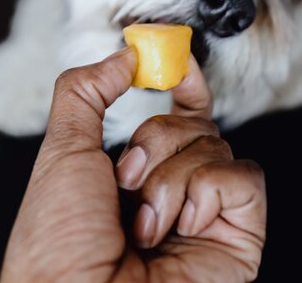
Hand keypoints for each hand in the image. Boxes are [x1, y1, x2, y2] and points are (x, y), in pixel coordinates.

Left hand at [0, 47, 265, 281]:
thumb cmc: (58, 246)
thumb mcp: (61, 152)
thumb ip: (87, 92)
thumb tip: (123, 55)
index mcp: (134, 178)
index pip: (175, 120)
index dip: (183, 87)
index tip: (179, 64)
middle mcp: (174, 195)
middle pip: (194, 125)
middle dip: (155, 142)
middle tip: (125, 180)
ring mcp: (207, 216)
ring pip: (217, 147)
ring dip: (171, 178)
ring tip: (145, 224)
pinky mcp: (238, 236)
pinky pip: (244, 178)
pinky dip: (208, 191)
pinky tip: (182, 226)